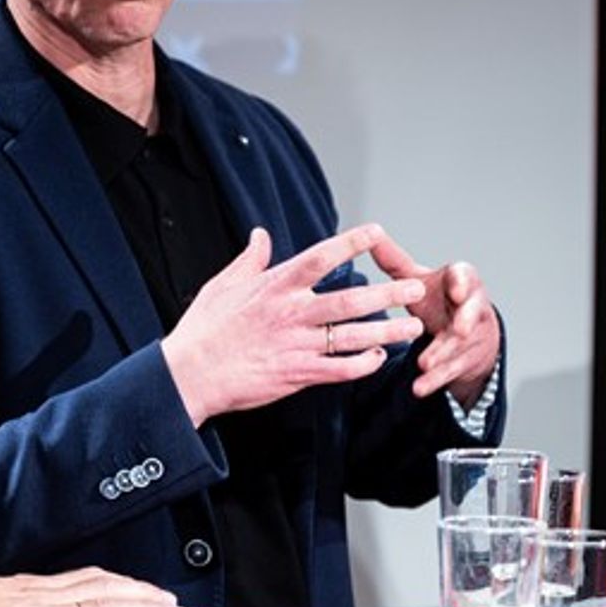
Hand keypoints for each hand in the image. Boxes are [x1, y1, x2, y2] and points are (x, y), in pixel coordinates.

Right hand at [160, 226, 424, 424]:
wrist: (190, 374)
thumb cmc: (203, 330)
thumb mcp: (222, 285)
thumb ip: (249, 260)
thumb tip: (260, 235)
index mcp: (275, 286)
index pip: (321, 257)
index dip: (351, 242)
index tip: (376, 232)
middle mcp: (291, 313)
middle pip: (350, 299)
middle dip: (387, 292)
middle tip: (415, 288)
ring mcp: (296, 345)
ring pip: (353, 336)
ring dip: (387, 331)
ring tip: (412, 327)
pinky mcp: (297, 374)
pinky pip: (339, 369)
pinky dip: (362, 364)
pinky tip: (378, 358)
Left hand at [369, 236, 499, 402]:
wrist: (466, 332)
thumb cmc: (439, 299)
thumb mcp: (418, 279)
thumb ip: (395, 261)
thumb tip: (369, 235)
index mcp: (460, 282)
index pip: (466, 277)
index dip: (462, 284)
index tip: (455, 291)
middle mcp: (471, 308)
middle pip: (473, 314)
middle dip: (465, 322)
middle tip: (458, 330)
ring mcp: (471, 337)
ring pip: (460, 346)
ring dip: (443, 354)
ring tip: (424, 363)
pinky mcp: (464, 361)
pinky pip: (451, 371)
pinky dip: (435, 380)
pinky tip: (419, 387)